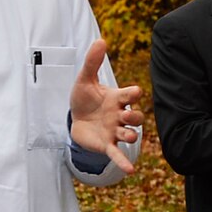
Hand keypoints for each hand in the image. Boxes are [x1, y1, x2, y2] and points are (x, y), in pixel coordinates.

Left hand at [67, 39, 143, 173]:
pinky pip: (117, 154)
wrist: (74, 118)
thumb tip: (101, 40)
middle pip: (137, 117)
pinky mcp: (106, 144)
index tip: (134, 93)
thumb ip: (92, 62)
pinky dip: (123, 161)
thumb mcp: (84, 80)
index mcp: (117, 98)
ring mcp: (114, 131)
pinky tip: (130, 171)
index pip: (132, 95)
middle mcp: (120, 115)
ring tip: (127, 136)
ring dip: (130, 136)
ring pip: (130, 134)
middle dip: (135, 117)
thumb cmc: (84, 98)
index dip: (134, 94)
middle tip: (126, 116)